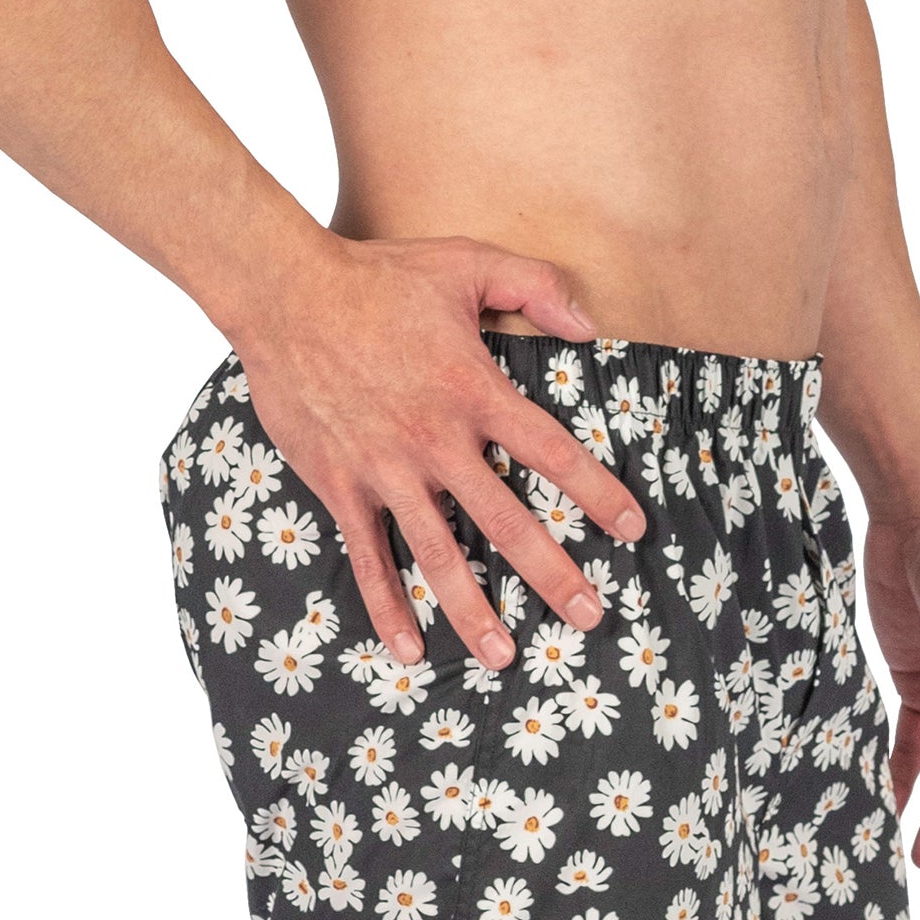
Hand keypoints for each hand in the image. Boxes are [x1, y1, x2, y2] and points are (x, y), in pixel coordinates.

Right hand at [231, 231, 645, 672]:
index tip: (634, 529)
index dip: (596, 491)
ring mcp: (385, 469)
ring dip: (473, 610)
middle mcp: (435, 440)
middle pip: (506, 522)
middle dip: (552, 575)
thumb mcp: (466, 262)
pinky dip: (387, 605)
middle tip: (589, 619)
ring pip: (438, 555)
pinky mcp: (341, 485)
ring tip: (505, 657)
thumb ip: (535, 285)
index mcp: (473, 390)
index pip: (551, 451)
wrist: (285, 293)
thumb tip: (590, 324)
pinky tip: (409, 649)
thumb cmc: (379, 276)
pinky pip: (367, 557)